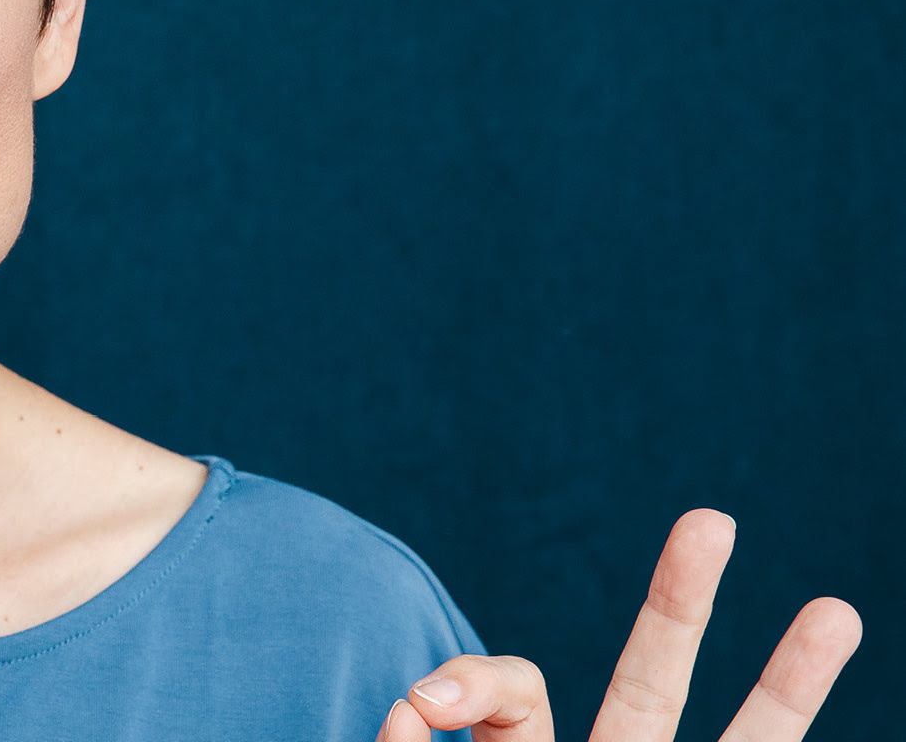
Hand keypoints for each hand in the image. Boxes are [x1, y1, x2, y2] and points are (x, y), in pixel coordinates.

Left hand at [378, 509, 861, 741]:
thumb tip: (401, 721)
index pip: (515, 695)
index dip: (468, 684)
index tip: (416, 713)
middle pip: (648, 686)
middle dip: (681, 605)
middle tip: (712, 520)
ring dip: (791, 687)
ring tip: (838, 610)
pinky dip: (785, 736)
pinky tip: (816, 666)